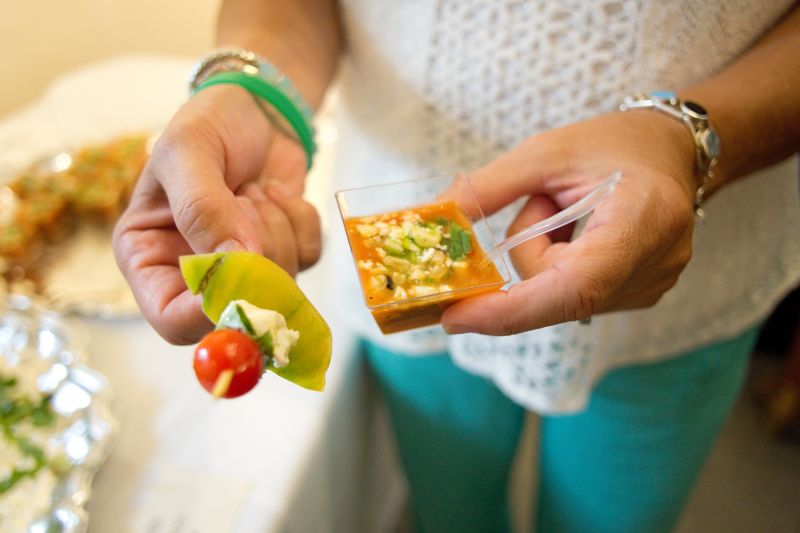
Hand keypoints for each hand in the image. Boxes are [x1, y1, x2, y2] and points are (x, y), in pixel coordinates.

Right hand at [113, 85, 320, 343]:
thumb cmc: (208, 125)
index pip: (173, 320)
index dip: (209, 308)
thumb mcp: (187, 153)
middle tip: (246, 199)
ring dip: (276, 227)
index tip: (238, 266)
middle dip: (254, 256)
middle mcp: (194, 274)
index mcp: (149, 258)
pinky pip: (308, 258)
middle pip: (235, 310)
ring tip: (253, 189)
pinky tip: (275, 193)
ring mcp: (243, 268)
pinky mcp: (283, 254)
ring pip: (279, 284)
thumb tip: (236, 263)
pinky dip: (301, 221)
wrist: (255, 107)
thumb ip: (202, 209)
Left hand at [441, 111, 698, 334]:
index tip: (455, 317)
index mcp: (642, 220)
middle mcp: (654, 265)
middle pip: (555, 291)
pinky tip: (580, 234)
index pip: (572, 287)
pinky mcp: (640, 297)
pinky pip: (572, 296)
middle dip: (527, 252)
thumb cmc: (612, 143)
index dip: (509, 311)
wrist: (669, 150)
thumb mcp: (544, 152)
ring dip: (544, 258)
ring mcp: (651, 287)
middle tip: (543, 201)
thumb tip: (436, 219)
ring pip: (558, 297)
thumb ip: (487, 187)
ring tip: (571, 211)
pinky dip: (559, 267)